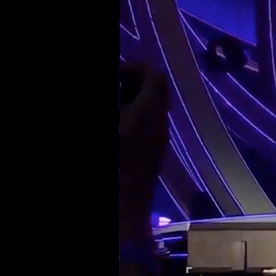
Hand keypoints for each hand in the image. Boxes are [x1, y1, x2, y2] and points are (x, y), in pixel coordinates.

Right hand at [119, 63, 169, 234]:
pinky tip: (121, 123)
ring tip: (117, 103)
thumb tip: (121, 91)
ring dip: (137, 98)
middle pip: (158, 90)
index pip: (154, 76)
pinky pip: (152, 123)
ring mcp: (160, 138)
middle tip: (117, 85)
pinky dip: (138, 115)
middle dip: (137, 81)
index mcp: (148, 111)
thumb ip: (120, 103)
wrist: (124, 207)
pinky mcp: (155, 152)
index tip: (117, 72)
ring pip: (155, 107)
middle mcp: (160, 122)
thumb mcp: (117, 125)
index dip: (135, 68)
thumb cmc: (115, 164)